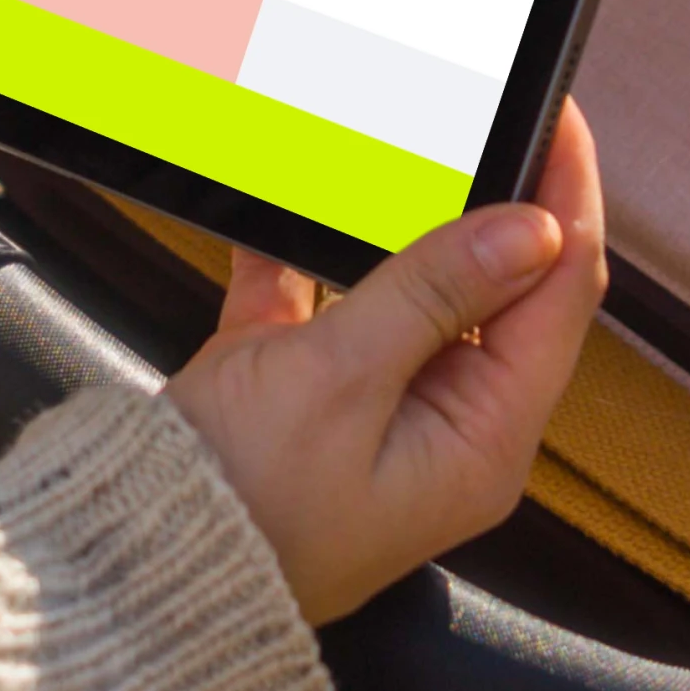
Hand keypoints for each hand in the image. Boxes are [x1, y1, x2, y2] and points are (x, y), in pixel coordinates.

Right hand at [162, 104, 604, 621]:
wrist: (127, 570)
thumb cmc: (233, 510)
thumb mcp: (340, 379)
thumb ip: (433, 291)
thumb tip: (528, 230)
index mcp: (481, 442)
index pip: (558, 296)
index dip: (562, 199)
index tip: (555, 120)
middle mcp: (444, 430)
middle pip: (498, 290)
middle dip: (489, 202)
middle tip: (482, 121)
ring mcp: (376, 412)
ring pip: (416, 292)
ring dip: (399, 224)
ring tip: (398, 152)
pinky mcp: (306, 398)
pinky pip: (326, 307)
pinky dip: (309, 257)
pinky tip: (283, 211)